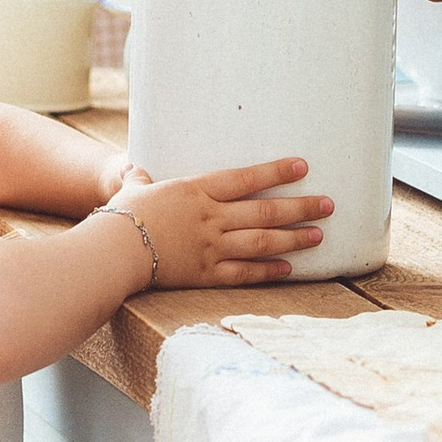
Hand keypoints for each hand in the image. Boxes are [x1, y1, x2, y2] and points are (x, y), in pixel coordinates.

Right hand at [111, 155, 334, 287]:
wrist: (114, 251)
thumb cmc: (120, 217)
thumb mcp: (132, 190)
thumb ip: (139, 179)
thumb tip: (133, 167)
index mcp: (197, 190)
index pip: (246, 178)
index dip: (277, 172)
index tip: (303, 167)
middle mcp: (211, 217)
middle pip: (265, 210)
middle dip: (300, 207)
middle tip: (328, 205)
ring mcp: (212, 247)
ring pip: (263, 241)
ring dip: (294, 238)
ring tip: (319, 236)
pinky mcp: (207, 274)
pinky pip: (245, 273)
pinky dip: (269, 271)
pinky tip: (289, 269)